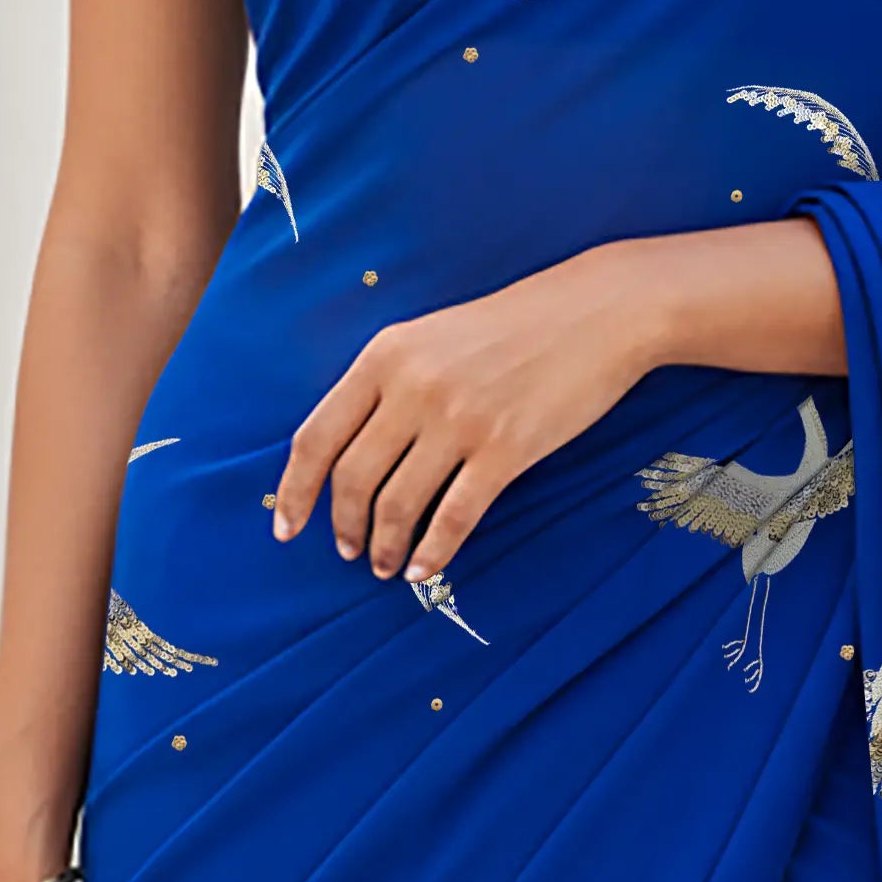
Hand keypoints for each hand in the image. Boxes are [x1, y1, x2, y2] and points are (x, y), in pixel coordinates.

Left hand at [272, 249, 665, 581]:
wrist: (594, 312)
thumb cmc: (511, 328)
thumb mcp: (430, 337)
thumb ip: (386, 385)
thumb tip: (347, 452)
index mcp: (384, 357)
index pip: (316, 437)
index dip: (295, 492)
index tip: (287, 529)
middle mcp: (413, 388)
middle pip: (353, 478)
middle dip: (344, 526)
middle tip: (348, 550)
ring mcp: (459, 420)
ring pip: (399, 504)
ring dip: (385, 546)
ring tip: (386, 566)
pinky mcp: (506, 449)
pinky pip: (454, 516)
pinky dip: (433, 551)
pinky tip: (425, 569)